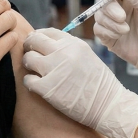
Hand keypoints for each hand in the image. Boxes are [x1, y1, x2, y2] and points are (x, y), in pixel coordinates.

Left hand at [23, 28, 137, 137]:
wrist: (108, 105)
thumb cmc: (99, 84)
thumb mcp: (87, 56)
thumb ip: (69, 48)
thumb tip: (47, 44)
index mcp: (74, 44)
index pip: (48, 32)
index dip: (38, 36)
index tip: (35, 42)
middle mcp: (63, 53)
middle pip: (34, 41)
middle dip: (29, 46)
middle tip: (29, 54)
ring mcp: (54, 70)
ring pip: (28, 59)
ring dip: (28, 64)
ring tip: (34, 71)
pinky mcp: (47, 88)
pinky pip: (28, 79)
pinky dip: (30, 82)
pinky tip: (36, 85)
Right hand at [93, 0, 137, 99]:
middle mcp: (118, 8)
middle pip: (103, 2)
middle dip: (111, 9)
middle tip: (123, 17)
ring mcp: (111, 22)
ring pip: (99, 16)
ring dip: (111, 23)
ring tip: (126, 30)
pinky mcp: (107, 36)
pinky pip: (98, 29)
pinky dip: (108, 32)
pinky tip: (120, 36)